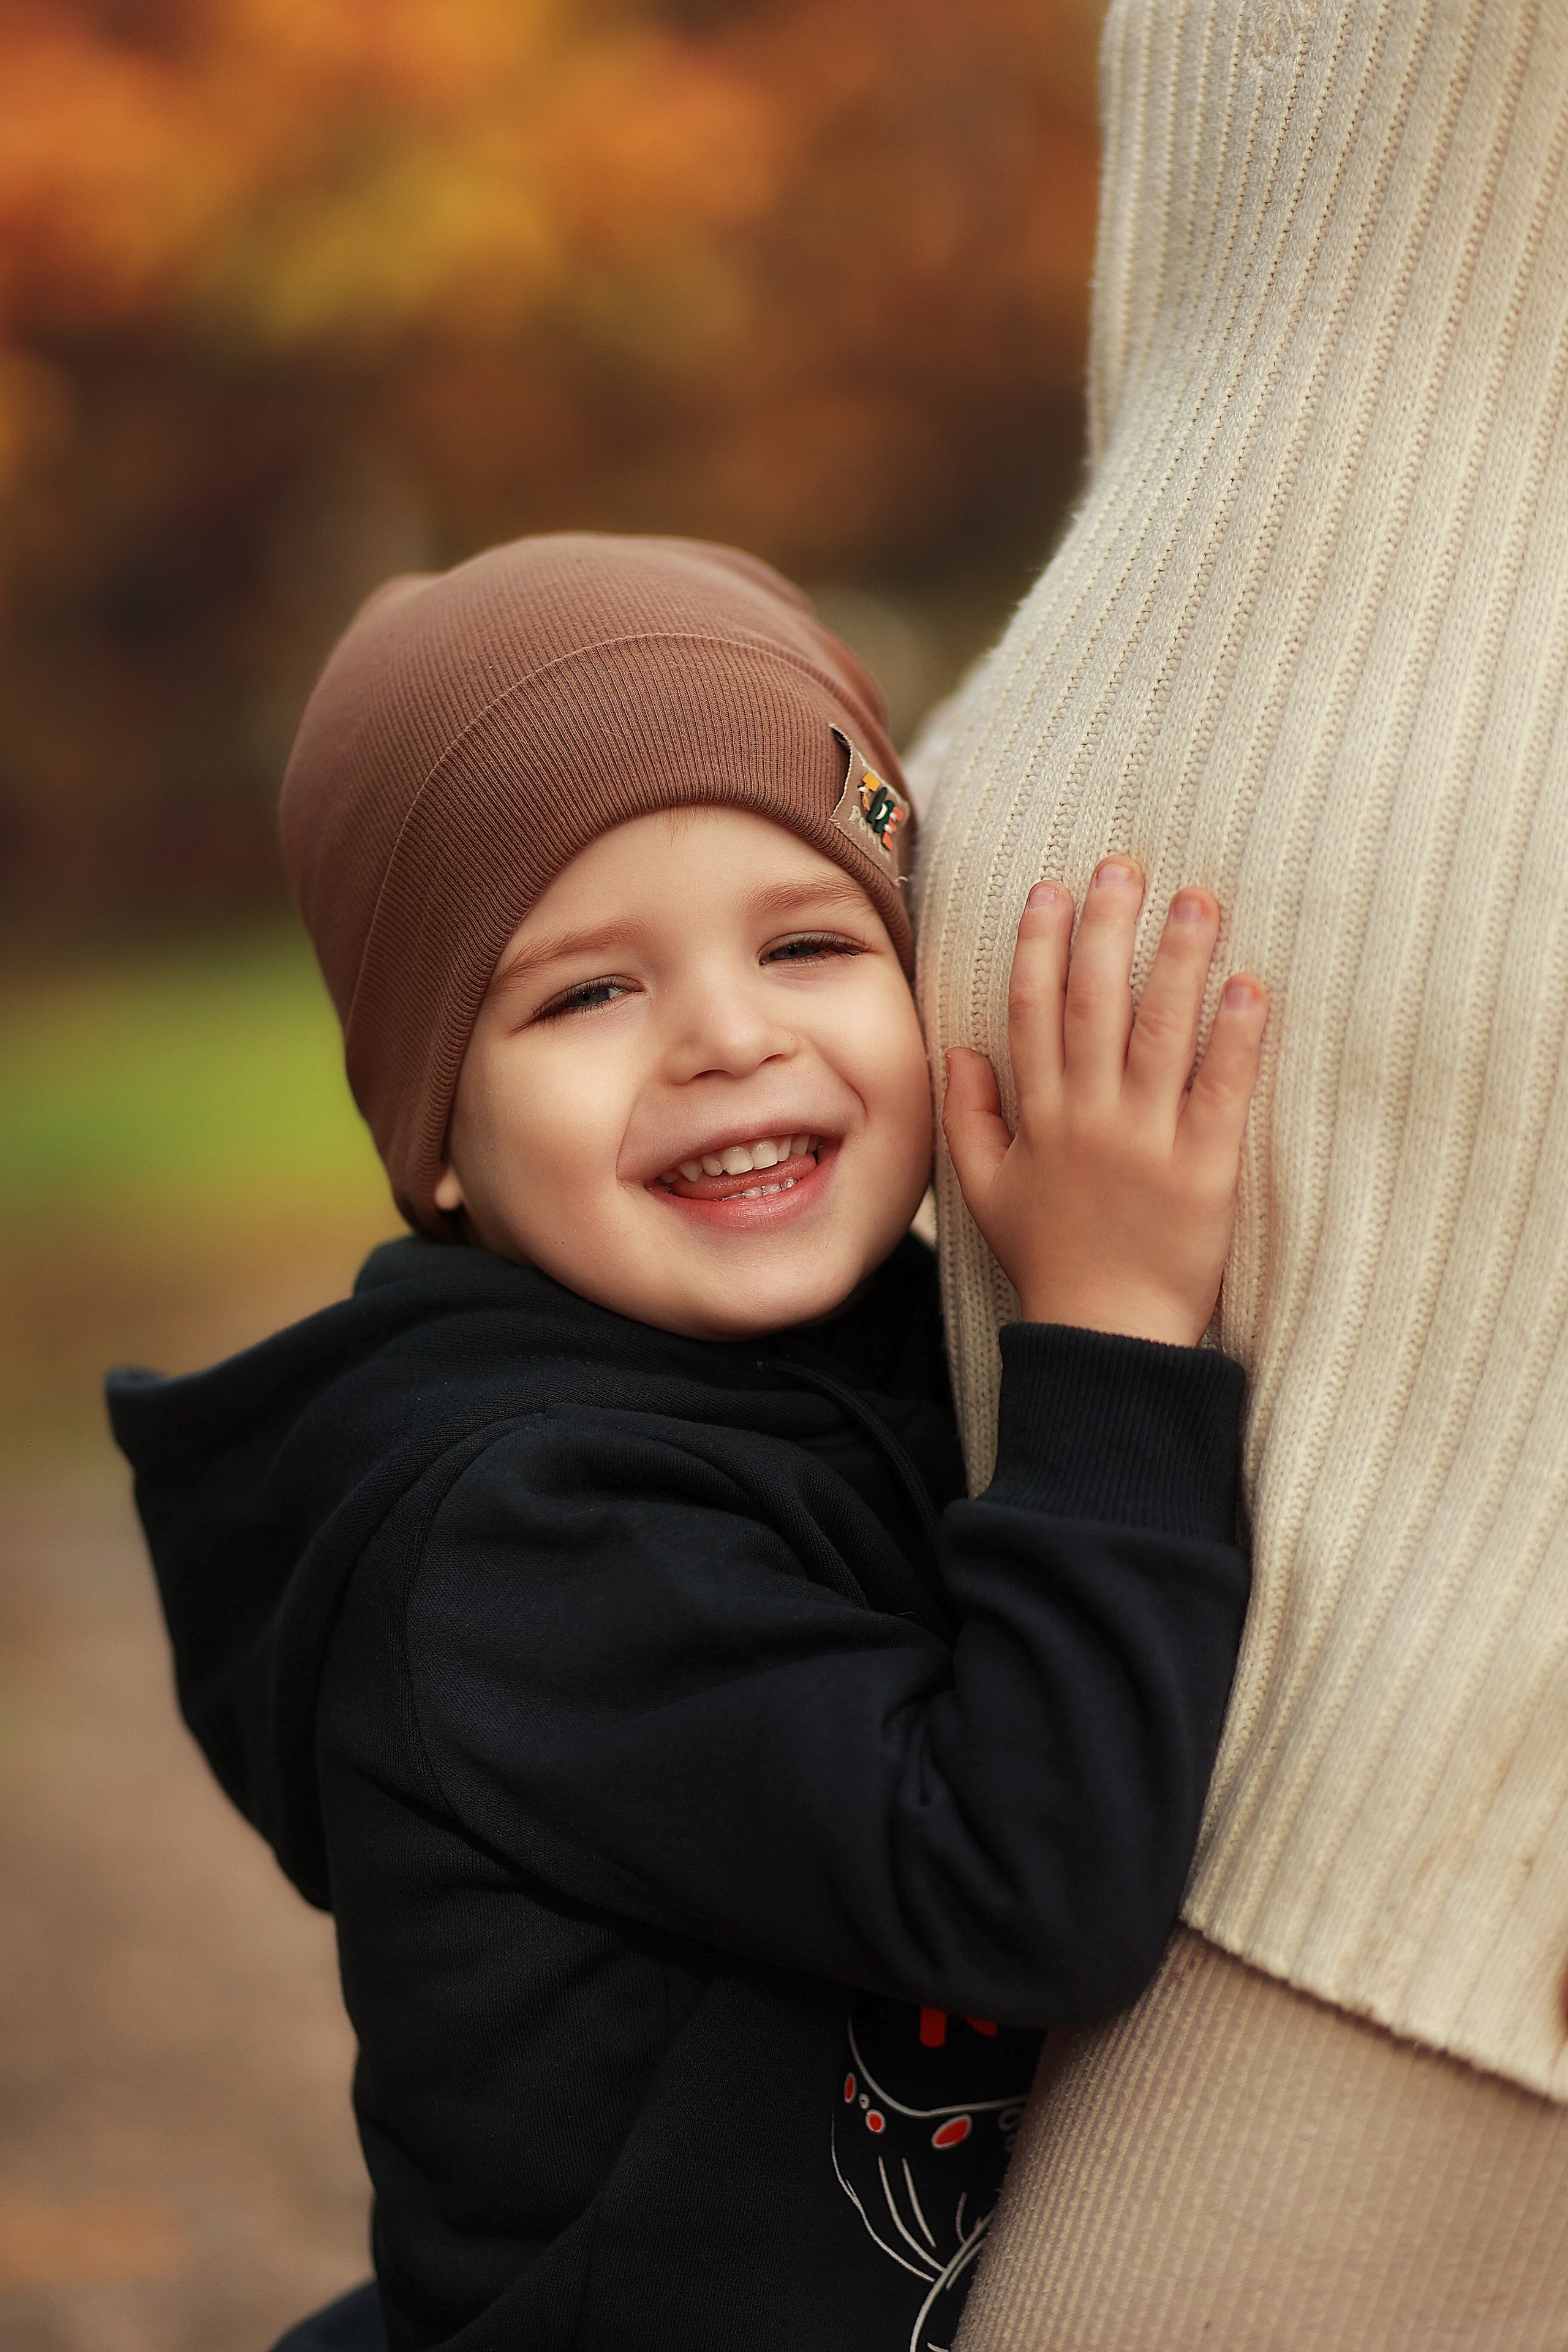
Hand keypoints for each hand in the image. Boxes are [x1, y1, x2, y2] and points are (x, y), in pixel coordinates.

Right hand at [942, 859, 1268, 1347]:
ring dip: (1178, 959)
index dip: (1041, 943)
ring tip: (1196, 900)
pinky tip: (1250, 985)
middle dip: (1107, 927)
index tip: (1053, 888)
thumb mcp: (985, 1191)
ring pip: (1160, 1031)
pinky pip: (1221, 1088)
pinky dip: (1236, 1035)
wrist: (1102, 1337)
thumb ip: (969, 1116)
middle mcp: (1089, 1115)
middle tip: (1124, 866)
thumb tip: (961, 1048)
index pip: (1033, 1009)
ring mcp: (1146, 1140)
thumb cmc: (1048, 1262)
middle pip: (1094, 1001)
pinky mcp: (1205, 1168)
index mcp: (1039, 1115)